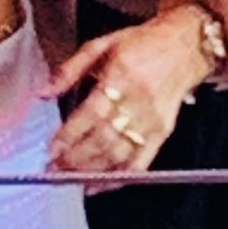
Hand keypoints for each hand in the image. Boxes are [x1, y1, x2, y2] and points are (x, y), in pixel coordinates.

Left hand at [45, 7, 212, 175]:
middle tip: (54, 168)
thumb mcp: (102, 44)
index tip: (51, 148)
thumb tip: (43, 92)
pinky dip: (118, 178)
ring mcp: (152, 119)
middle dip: (75, 158)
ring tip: (70, 178)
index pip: (91, 113)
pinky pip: (140, 163)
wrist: (184, 45)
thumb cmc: (141, 43)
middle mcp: (138, 100)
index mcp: (121, 74)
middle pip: (104, 138)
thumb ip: (70, 69)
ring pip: (119, 154)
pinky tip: (100, 185)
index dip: (70, 134)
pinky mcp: (163, 133)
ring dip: (92, 171)